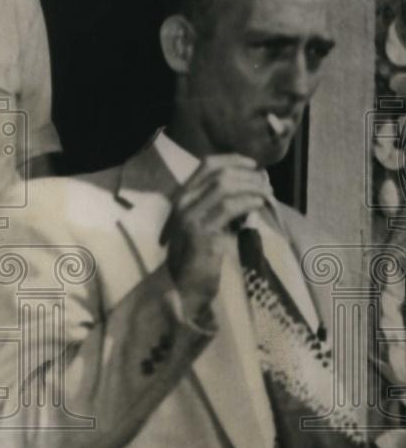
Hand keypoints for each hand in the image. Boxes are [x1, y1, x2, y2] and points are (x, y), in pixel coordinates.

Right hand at [161, 154, 273, 315]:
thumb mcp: (208, 224)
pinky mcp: (199, 230)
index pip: (207, 164)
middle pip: (219, 172)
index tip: (254, 165)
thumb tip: (250, 189)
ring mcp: (188, 215)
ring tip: (266, 194)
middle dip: (247, 174)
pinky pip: (229, 206)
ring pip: (224, 185)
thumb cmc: (199, 258)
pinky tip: (258, 205)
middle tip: (266, 184)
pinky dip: (248, 201)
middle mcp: (182, 202)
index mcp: (182, 197)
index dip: (234, 160)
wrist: (184, 288)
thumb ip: (221, 206)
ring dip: (251, 186)